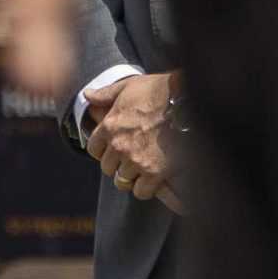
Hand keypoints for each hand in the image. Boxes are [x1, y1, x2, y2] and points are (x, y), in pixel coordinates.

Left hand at [85, 71, 187, 212]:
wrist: (189, 101)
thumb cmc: (160, 91)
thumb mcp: (129, 86)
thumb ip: (106, 94)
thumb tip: (88, 95)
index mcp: (109, 126)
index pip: (93, 149)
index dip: (103, 151)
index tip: (112, 150)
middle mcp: (119, 146)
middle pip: (107, 167)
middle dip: (117, 165)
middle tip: (130, 160)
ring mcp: (136, 160)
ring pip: (122, 181)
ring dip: (131, 177)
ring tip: (142, 171)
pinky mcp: (155, 172)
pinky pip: (141, 191)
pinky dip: (145, 188)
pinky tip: (152, 180)